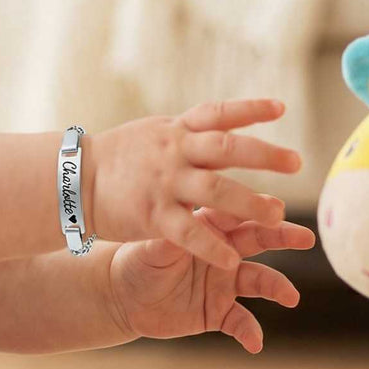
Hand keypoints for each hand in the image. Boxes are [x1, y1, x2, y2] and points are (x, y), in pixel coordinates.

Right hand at [86, 99, 300, 271]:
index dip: (249, 109)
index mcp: (174, 131)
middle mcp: (172, 153)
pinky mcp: (151, 215)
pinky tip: (232, 258)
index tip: (281, 109)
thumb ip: (186, 134)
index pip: (217, 114)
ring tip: (277, 214)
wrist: (71, 181)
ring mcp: (163, 183)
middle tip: (296, 163)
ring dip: (250, 202)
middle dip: (264, 156)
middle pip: (226, 149)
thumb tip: (225, 126)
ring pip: (215, 190)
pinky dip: (212, 246)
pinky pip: (189, 232)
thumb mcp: (150, 134)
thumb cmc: (115, 159)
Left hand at [108, 210, 315, 351]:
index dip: (254, 209)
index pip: (236, 214)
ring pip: (260, 281)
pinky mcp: (219, 312)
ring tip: (290, 297)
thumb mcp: (152, 247)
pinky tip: (255, 343)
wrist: (122, 298)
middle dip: (283, 237)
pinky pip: (241, 322)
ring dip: (277, 288)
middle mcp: (224, 252)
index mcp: (208, 228)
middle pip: (259, 240)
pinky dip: (250, 332)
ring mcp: (225, 283)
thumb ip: (175, 234)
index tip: (275, 207)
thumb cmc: (137, 262)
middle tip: (306, 238)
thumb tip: (189, 219)